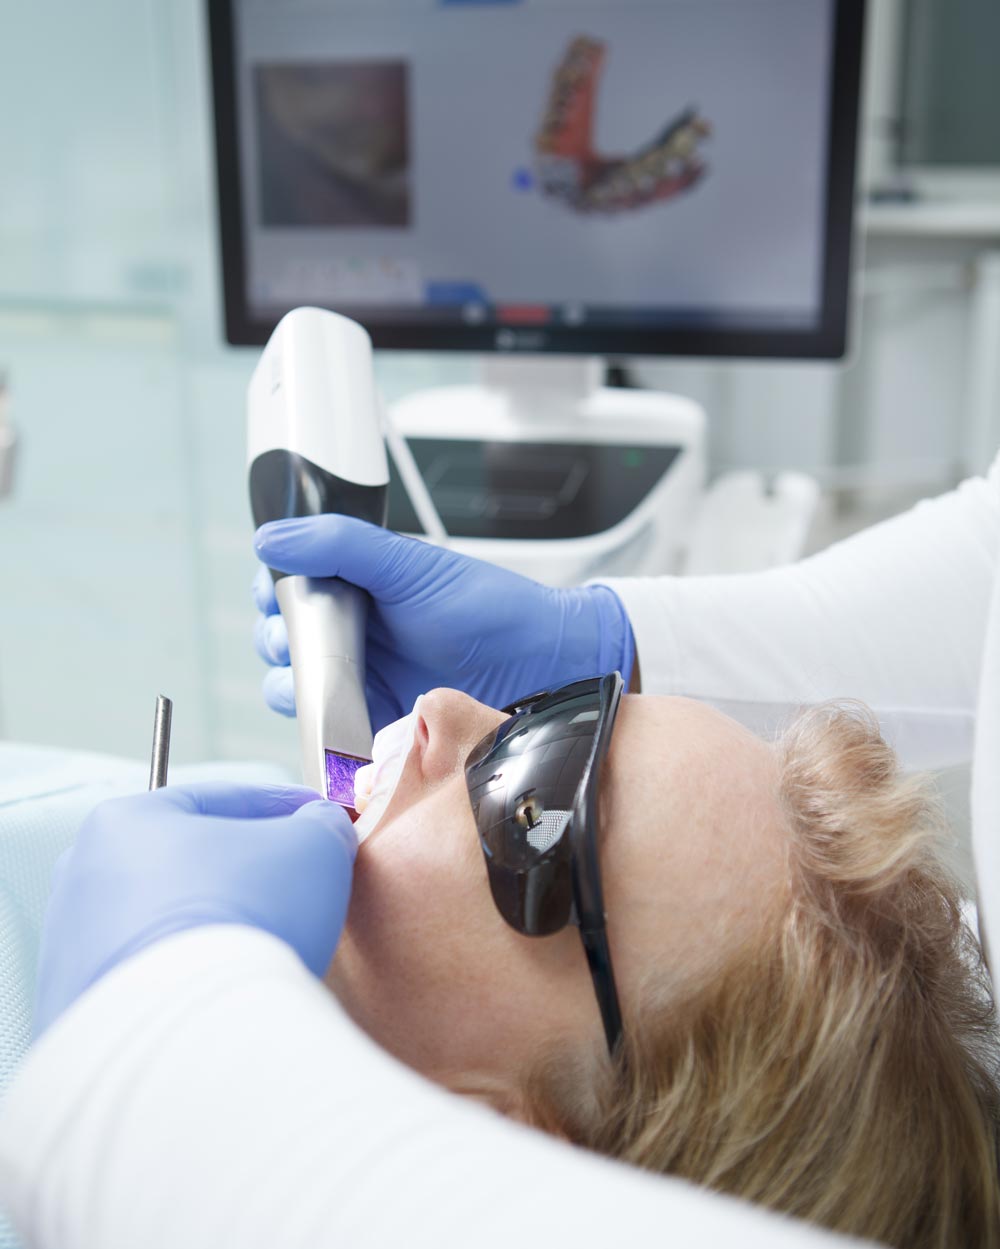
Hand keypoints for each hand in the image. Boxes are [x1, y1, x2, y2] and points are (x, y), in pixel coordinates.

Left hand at [33, 783, 355, 1036]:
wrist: (191, 1034)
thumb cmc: (246, 920)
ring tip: (270, 948)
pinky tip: (233, 991)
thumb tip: (323, 828)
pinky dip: (193, 980)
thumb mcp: (315, 846)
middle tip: (297, 887)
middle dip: (246, 872)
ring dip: (219, 928)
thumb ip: (321, 825)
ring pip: (170, 923)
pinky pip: (155, 981)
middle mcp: (82, 879)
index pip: (220, 802)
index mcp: (126, 821)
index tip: (317, 823)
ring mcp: (72, 951)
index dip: (282, 809)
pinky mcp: (80, 1012)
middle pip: (189, 863)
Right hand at [253, 515, 634, 731]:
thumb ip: (339, 544)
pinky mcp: (372, 723)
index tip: (275, 594)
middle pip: (282, 636)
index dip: (273, 589)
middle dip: (276, 638)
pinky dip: (315, 728)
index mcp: (357, 585)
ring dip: (290, 683)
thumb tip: (270, 538)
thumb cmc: (483, 609)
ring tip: (318, 679)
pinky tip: (327, 719)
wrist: (538, 668)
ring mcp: (362, 677)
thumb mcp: (406, 564)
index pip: (290, 583)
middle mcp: (354, 631)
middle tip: (296, 639)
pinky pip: (325, 729)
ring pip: (296, 684)